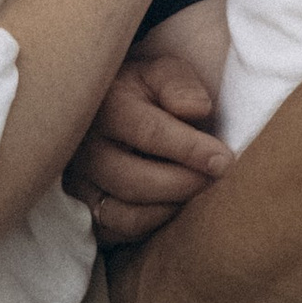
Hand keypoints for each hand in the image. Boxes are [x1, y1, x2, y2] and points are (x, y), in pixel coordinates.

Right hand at [67, 48, 227, 243]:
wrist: (103, 107)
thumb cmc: (142, 90)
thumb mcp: (161, 71)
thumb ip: (179, 84)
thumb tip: (197, 109)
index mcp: (105, 107)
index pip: (149, 133)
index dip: (191, 150)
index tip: (224, 160)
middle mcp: (83, 148)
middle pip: (135, 181)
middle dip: (184, 184)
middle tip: (215, 180)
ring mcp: (77, 182)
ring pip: (123, 214)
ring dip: (167, 210)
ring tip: (194, 194)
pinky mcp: (80, 207)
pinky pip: (114, 231)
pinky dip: (147, 227)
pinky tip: (169, 206)